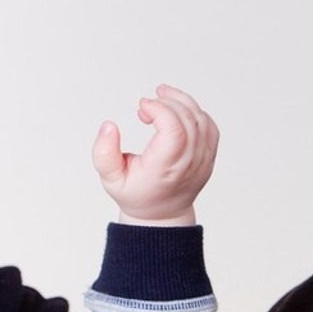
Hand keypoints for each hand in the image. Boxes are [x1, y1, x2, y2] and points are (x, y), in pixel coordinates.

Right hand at [91, 85, 219, 225]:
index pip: (174, 131)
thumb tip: (109, 125)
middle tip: (147, 105)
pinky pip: (209, 126)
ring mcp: (202, 161)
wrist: (161, 214)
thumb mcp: (110, 179)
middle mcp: (187, 165)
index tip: (141, 107)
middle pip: (188, 121)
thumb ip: (104, 153)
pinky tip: (176, 110)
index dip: (160, 110)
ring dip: (181, 101)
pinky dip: (194, 111)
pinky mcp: (209, 156)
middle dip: (167, 103)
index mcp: (164, 169)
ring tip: (161, 97)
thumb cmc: (135, 194)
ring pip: (201, 120)